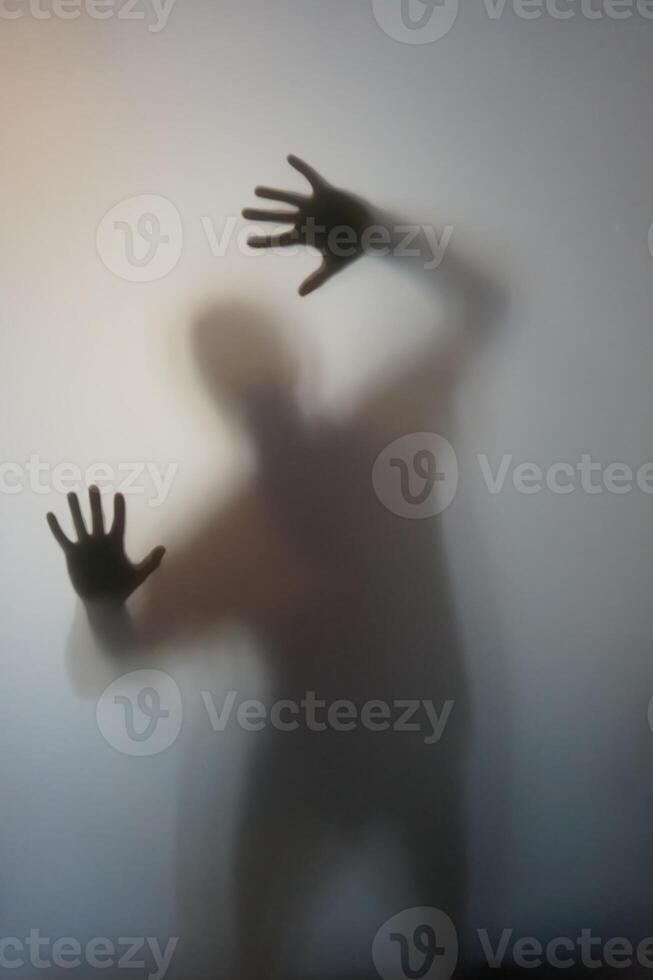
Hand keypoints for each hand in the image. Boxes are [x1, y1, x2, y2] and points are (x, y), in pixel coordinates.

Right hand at [47, 488, 164, 603]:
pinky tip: (51, 515)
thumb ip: (151, 562)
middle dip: (95, 503)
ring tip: (71, 494)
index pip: (118, 521)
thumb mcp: (139, 575)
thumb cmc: (122, 587)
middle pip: (97, 518)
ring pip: (79, 523)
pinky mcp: (73, 554)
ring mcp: (86, 546)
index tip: (119, 495)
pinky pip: (63, 538)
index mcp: (116, 543)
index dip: (119, 509)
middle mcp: (100, 541)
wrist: (104, 601)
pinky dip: (56, 528)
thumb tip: (163, 548)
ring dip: (75, 509)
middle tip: (93, 486)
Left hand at [242, 155, 371, 296]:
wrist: (369, 233)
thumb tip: (301, 294)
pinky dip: (302, 169)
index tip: (247, 242)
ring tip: (257, 191)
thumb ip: (317, 280)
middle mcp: (305, 220)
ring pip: (289, 199)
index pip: (280, 240)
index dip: (264, 241)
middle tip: (244, 213)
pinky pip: (311, 178)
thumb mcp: (332, 266)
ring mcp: (314, 206)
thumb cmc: (350, 250)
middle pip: (278, 218)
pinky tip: (289, 158)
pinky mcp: (325, 193)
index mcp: (305, 237)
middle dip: (262, 216)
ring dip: (274, 195)